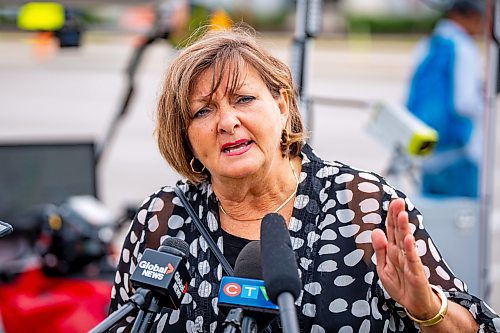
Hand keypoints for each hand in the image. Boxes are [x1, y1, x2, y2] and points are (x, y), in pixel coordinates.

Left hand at [371, 198, 440, 319]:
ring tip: (403, 214)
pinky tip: (409, 238)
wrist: (415, 305)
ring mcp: (410, 262)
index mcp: (393, 250)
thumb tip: (376, 230)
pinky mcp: (416, 273)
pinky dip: (410, 249)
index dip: (391, 216)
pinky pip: (412, 259)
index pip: (391, 230)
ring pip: (405, 242)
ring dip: (404, 228)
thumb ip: (380, 249)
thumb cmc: (400, 286)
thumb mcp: (383, 267)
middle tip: (398, 201)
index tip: (392, 202)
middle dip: (398, 216)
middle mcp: (402, 253)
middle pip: (399, 232)